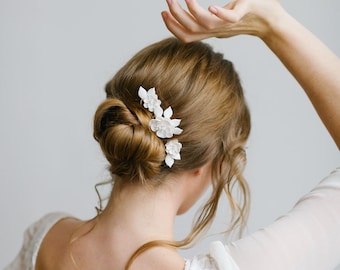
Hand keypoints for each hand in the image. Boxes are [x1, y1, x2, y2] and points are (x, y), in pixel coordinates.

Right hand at [161, 0, 284, 42]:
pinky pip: (229, 19)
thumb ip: (212, 16)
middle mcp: (217, 31)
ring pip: (204, 25)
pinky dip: (219, 14)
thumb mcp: (224, 18)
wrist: (272, 21)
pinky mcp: (242, 15)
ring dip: (190, 12)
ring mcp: (228, 25)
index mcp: (211, 31)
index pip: (186, 36)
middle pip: (190, 30)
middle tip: (167, 1)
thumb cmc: (248, 16)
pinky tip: (211, 6)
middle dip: (175, 17)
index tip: (162, 13)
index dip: (172, 27)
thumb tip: (204, 10)